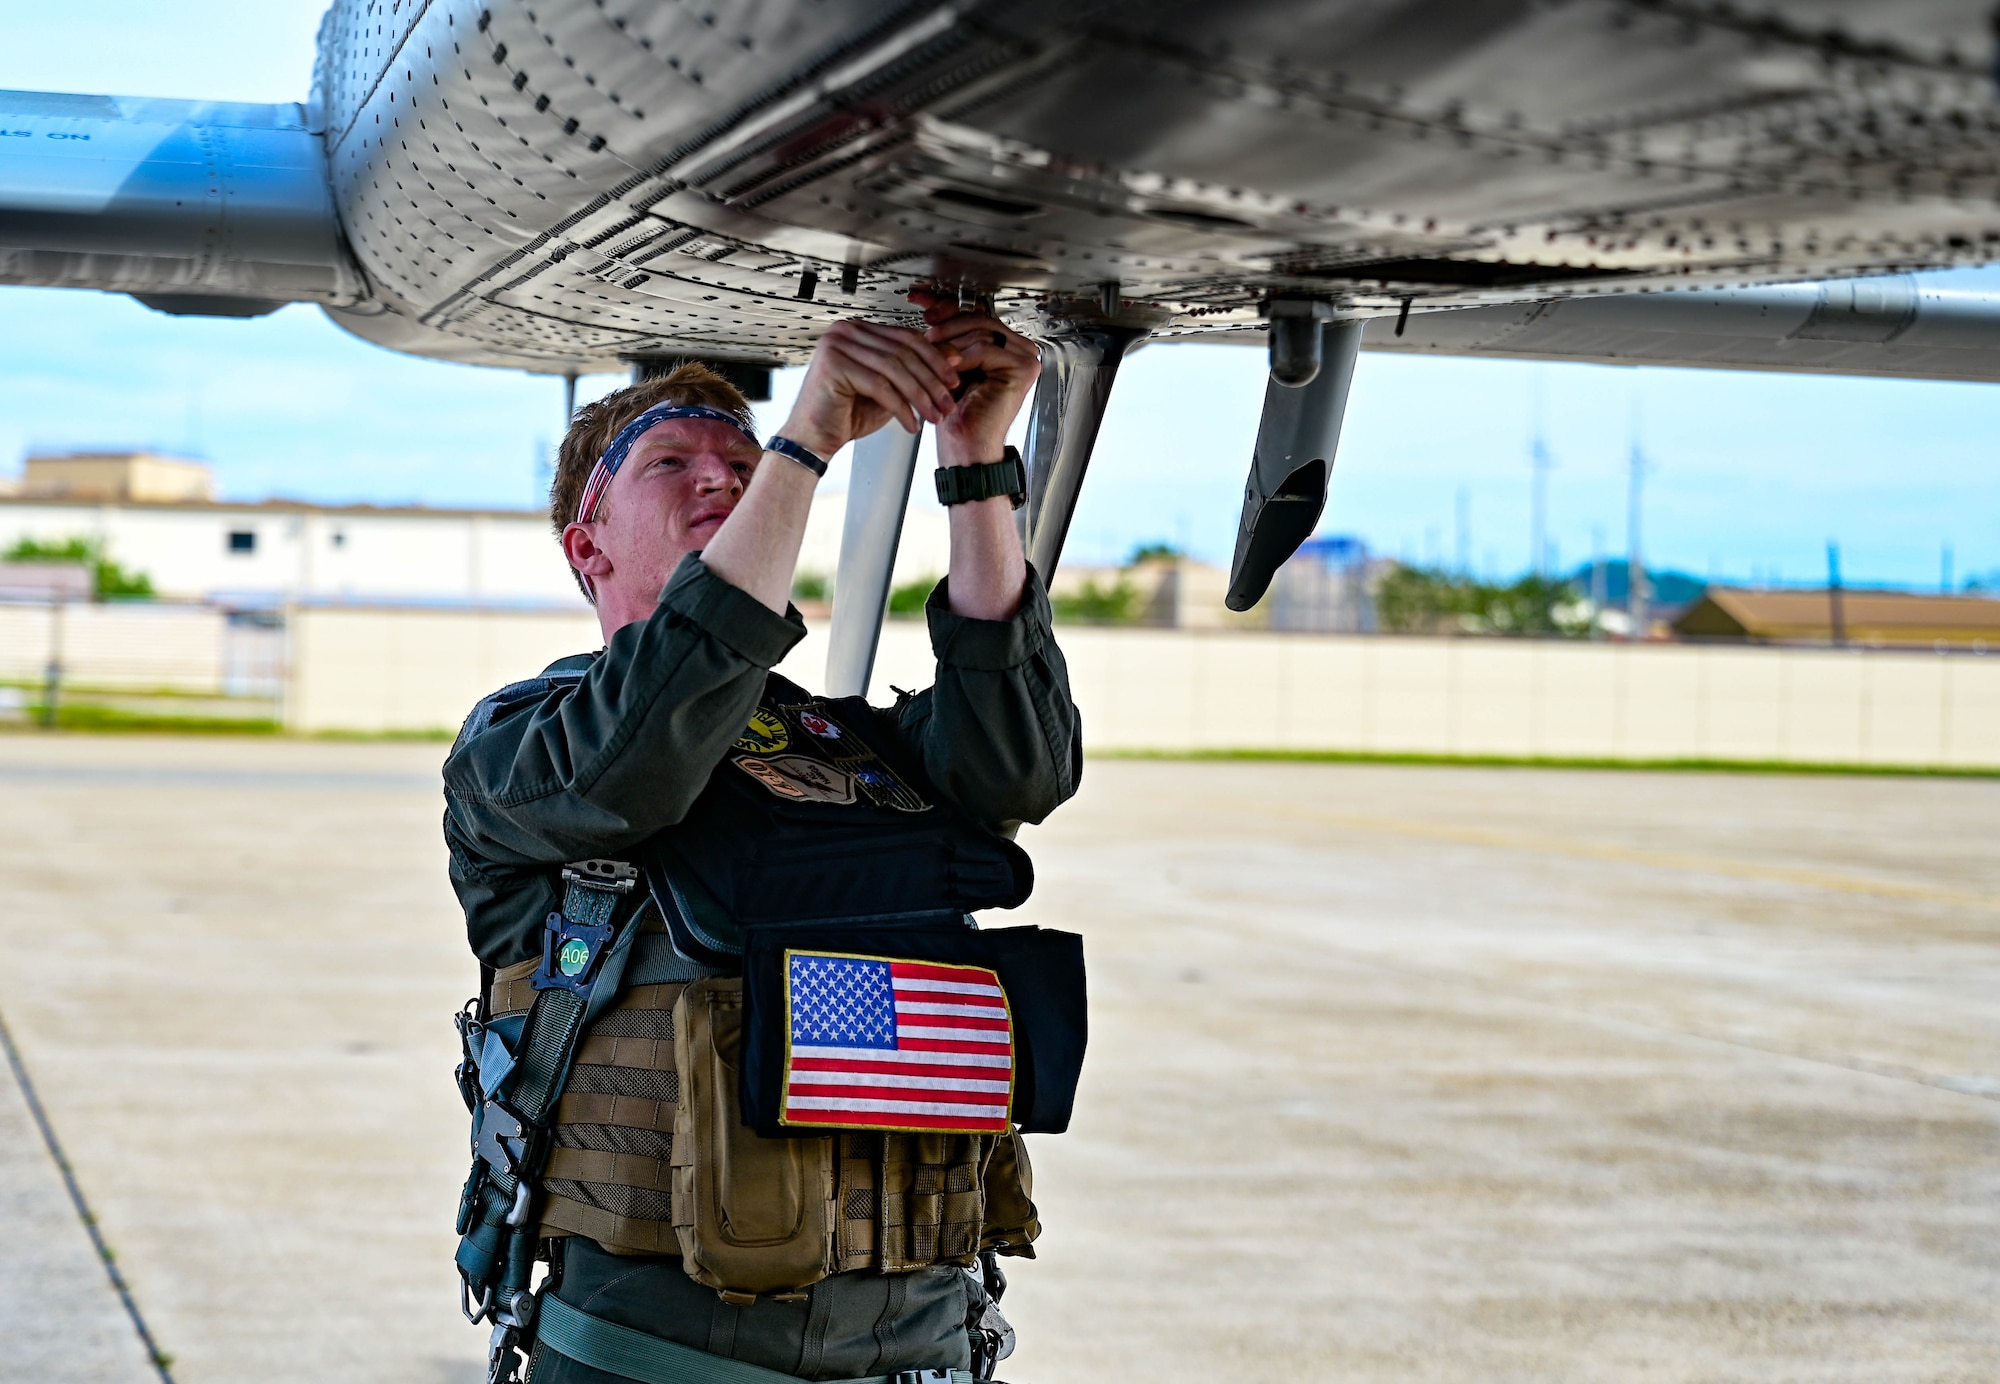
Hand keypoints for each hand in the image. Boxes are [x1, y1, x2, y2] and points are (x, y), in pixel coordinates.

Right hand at [779, 318, 963, 458]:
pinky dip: (900, 408)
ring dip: (920, 396)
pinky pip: (880, 386)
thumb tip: (954, 355)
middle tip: (948, 403)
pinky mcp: (833, 364)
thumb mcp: (892, 388)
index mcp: (859, 329)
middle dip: (931, 380)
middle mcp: (845, 330)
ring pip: (895, 368)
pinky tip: (911, 424)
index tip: (954, 379)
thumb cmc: (847, 413)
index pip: (907, 337)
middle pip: (903, 351)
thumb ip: (917, 369)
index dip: (935, 358)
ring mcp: (836, 344)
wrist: (813, 438)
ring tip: (934, 416)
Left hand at [909, 289, 1041, 462]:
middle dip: (947, 323)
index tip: (920, 299)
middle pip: (978, 317)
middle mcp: (1019, 348)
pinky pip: (985, 349)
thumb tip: (932, 306)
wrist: (966, 446)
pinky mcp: (1023, 368)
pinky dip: (963, 358)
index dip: (946, 304)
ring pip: (980, 331)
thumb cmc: (956, 413)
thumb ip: (948, 336)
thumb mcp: (947, 364)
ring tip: (934, 355)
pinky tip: (951, 369)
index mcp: (1004, 344)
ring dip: (952, 343)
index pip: (975, 313)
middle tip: (926, 332)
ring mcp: (1025, 357)